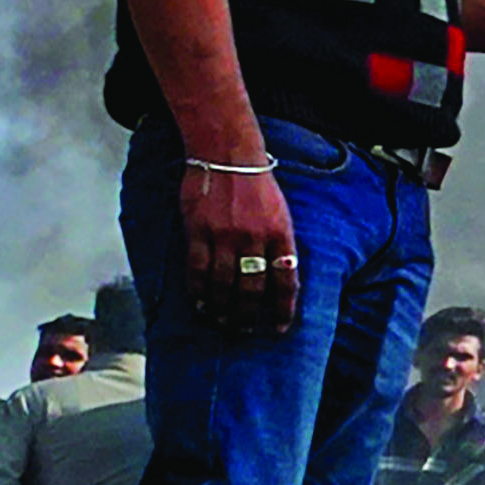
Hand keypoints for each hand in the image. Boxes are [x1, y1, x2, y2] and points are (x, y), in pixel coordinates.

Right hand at [175, 157, 301, 336]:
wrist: (227, 154)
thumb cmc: (257, 185)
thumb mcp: (281, 213)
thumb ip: (279, 244)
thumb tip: (280, 278)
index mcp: (281, 234)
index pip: (286, 280)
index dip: (283, 308)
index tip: (281, 328)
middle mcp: (254, 238)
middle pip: (252, 288)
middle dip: (250, 315)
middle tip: (246, 330)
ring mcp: (225, 235)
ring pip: (223, 284)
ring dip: (223, 308)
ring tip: (224, 322)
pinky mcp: (198, 231)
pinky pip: (197, 270)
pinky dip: (199, 291)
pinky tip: (201, 304)